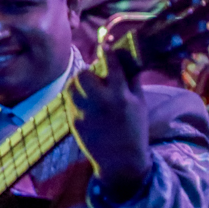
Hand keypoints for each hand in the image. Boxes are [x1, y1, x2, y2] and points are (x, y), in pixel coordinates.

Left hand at [65, 45, 151, 203]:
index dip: (108, 53)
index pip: (112, 67)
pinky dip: (75, 98)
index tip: (105, 47)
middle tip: (95, 77)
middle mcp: (100, 103)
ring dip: (78, 84)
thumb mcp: (139, 104)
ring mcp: (84, 113)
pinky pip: (69, 101)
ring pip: (71, 86)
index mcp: (120, 97)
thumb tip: (128, 57)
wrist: (121, 161)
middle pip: (83, 74)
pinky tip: (86, 105)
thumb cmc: (133, 129)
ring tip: (88, 90)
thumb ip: (132, 81)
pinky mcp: (73, 122)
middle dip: (88, 72)